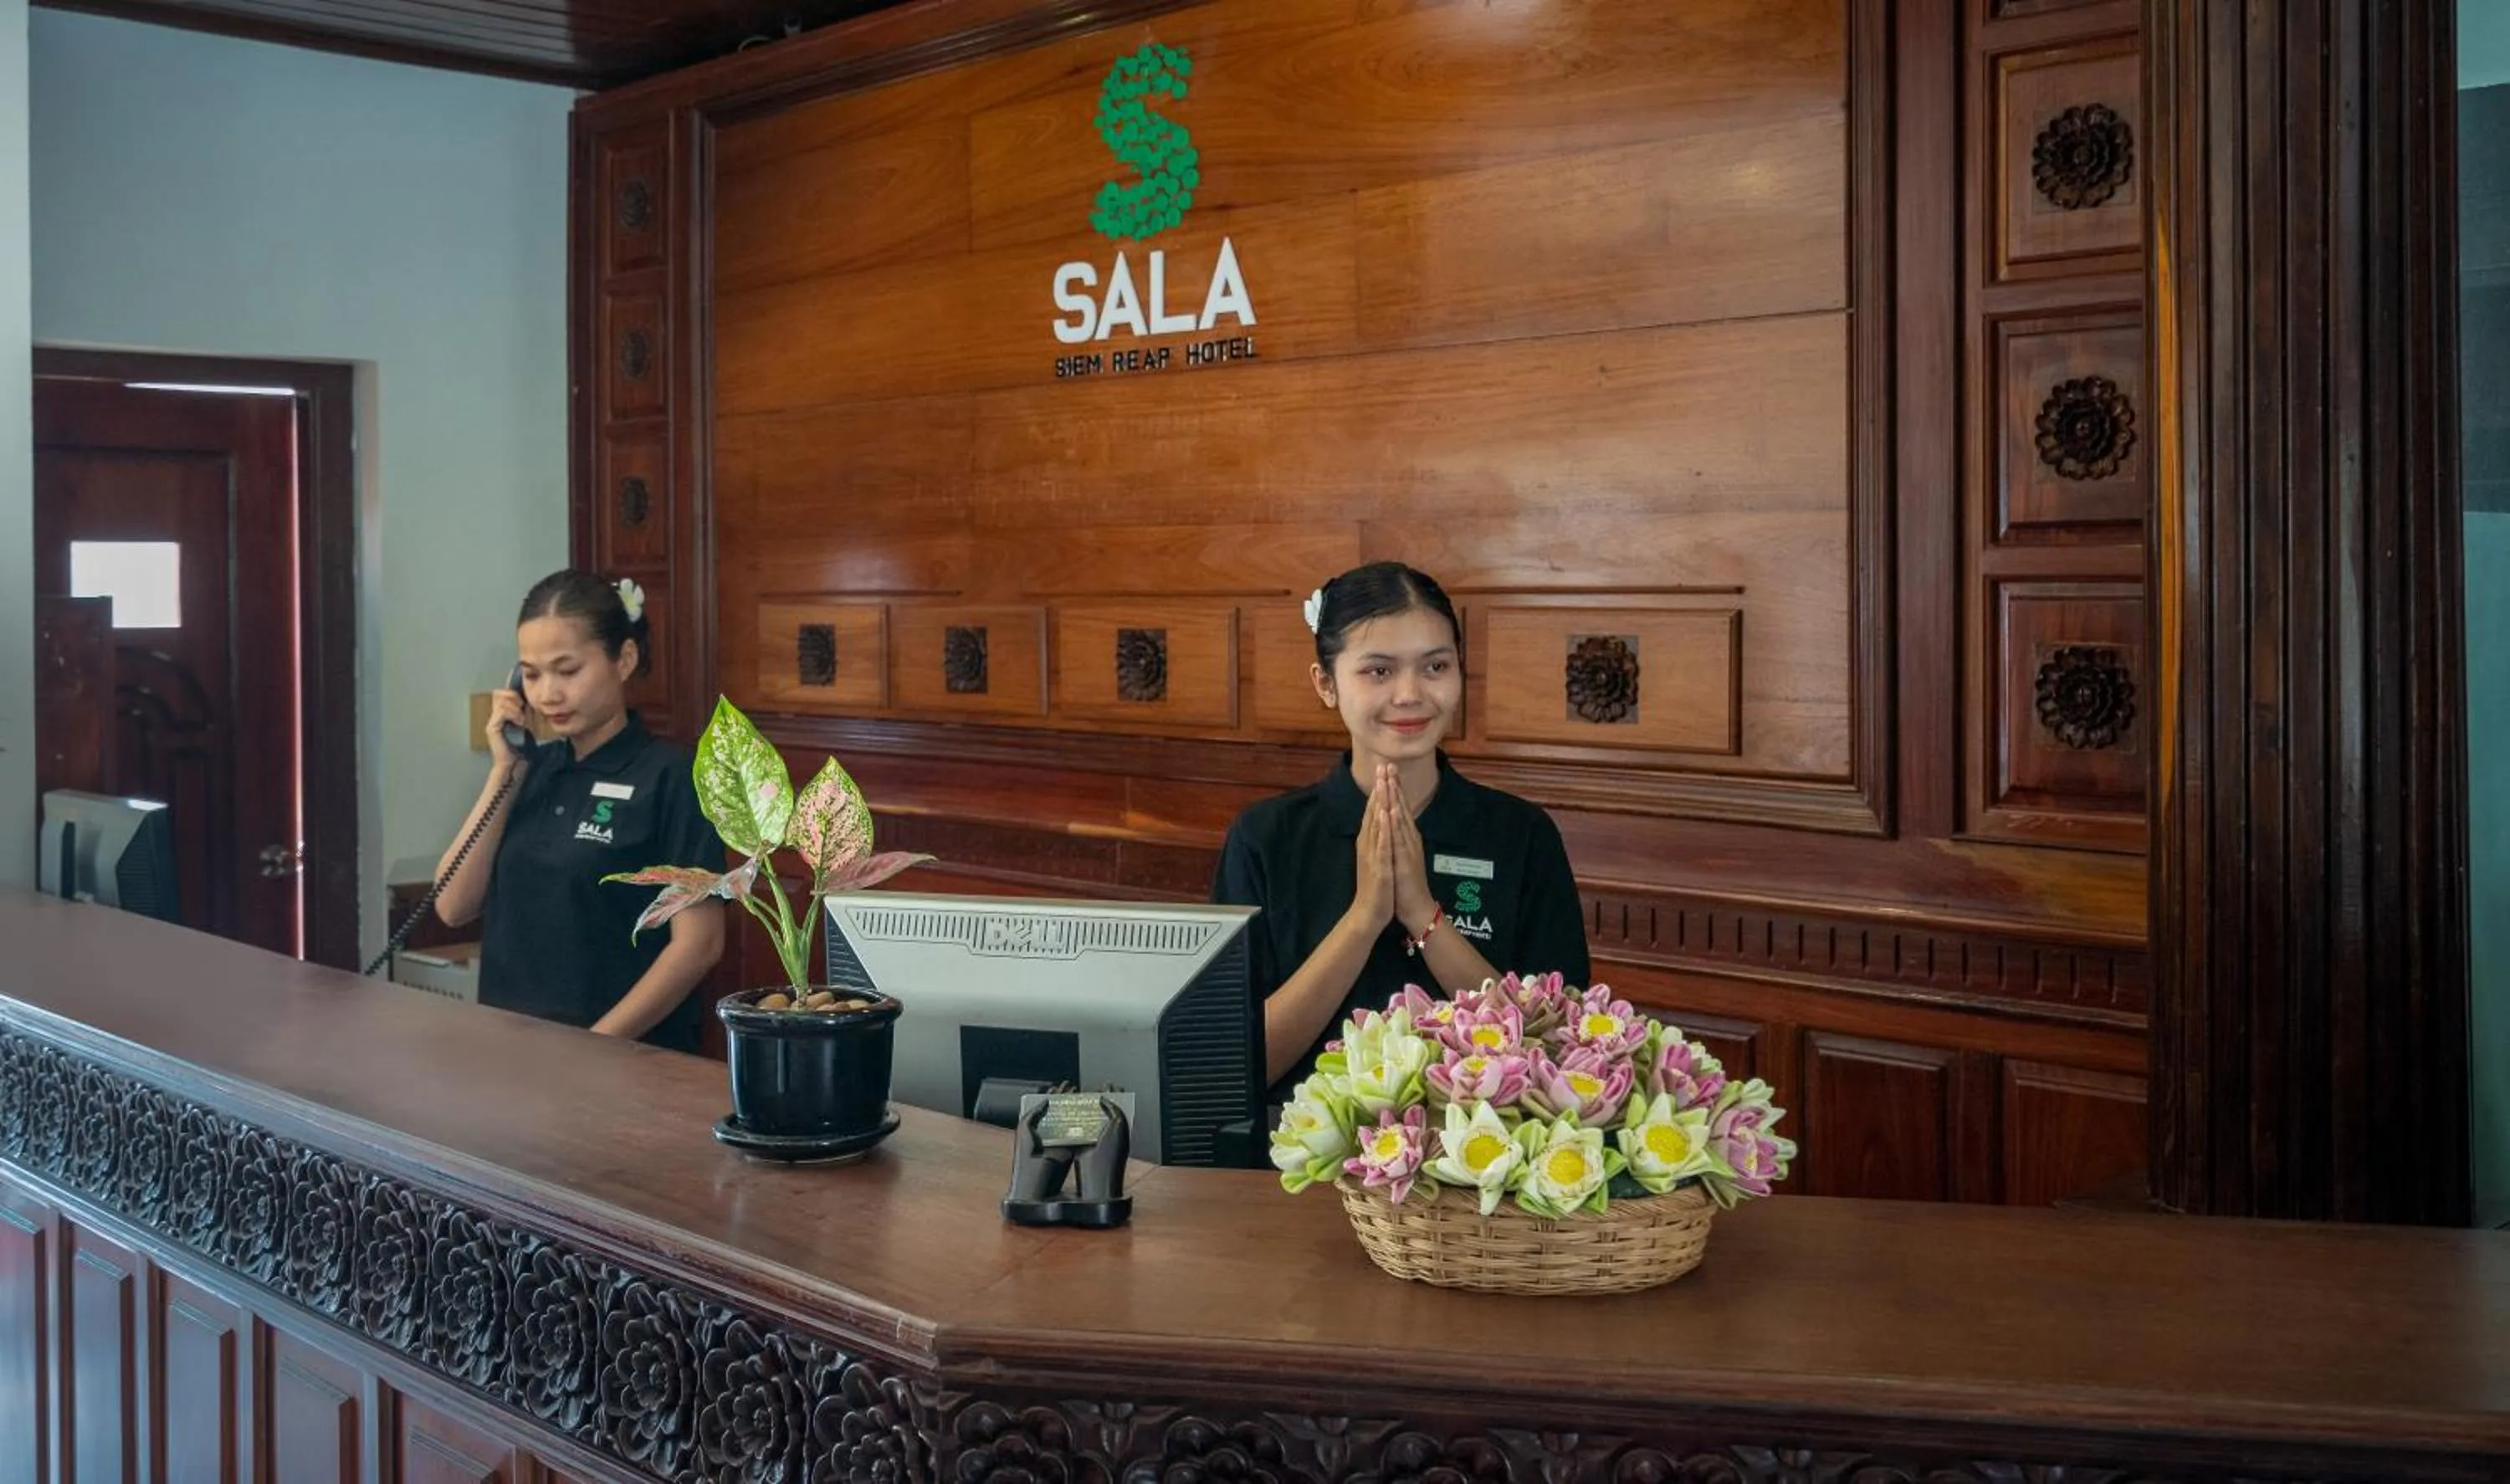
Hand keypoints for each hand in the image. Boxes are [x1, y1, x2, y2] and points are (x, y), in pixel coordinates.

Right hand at [485, 688, 531, 770]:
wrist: (516, 764)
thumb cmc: (524, 748)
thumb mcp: (528, 725)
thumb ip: (526, 712)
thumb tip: (529, 700)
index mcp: (502, 714)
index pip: (501, 692)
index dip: (513, 693)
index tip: (526, 703)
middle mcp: (495, 716)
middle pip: (498, 693)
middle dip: (513, 697)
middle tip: (524, 708)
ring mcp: (492, 722)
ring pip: (501, 701)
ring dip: (515, 707)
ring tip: (523, 719)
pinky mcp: (492, 728)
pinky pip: (501, 712)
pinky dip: (513, 714)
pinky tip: (520, 723)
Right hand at [1348, 767, 1396, 931]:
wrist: (1368, 913)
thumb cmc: (1375, 887)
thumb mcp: (1375, 858)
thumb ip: (1375, 839)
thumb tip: (1378, 822)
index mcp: (1369, 842)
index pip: (1374, 811)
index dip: (1379, 789)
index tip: (1383, 769)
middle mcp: (1368, 844)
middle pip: (1374, 812)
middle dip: (1379, 788)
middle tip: (1382, 766)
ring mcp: (1373, 855)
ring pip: (1376, 824)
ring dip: (1380, 802)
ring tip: (1383, 782)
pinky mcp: (1379, 867)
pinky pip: (1382, 845)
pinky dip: (1383, 828)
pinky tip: (1385, 815)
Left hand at [1388, 771, 1438, 933]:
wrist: (1416, 908)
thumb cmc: (1406, 884)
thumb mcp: (1400, 856)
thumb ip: (1398, 839)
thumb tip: (1392, 824)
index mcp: (1407, 838)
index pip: (1400, 808)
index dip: (1394, 788)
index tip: (1387, 769)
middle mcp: (1410, 839)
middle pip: (1402, 807)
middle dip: (1395, 785)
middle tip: (1389, 763)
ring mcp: (1409, 848)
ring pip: (1402, 819)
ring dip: (1396, 798)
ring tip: (1390, 778)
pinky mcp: (1406, 860)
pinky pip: (1400, 839)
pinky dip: (1397, 824)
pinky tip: (1393, 810)